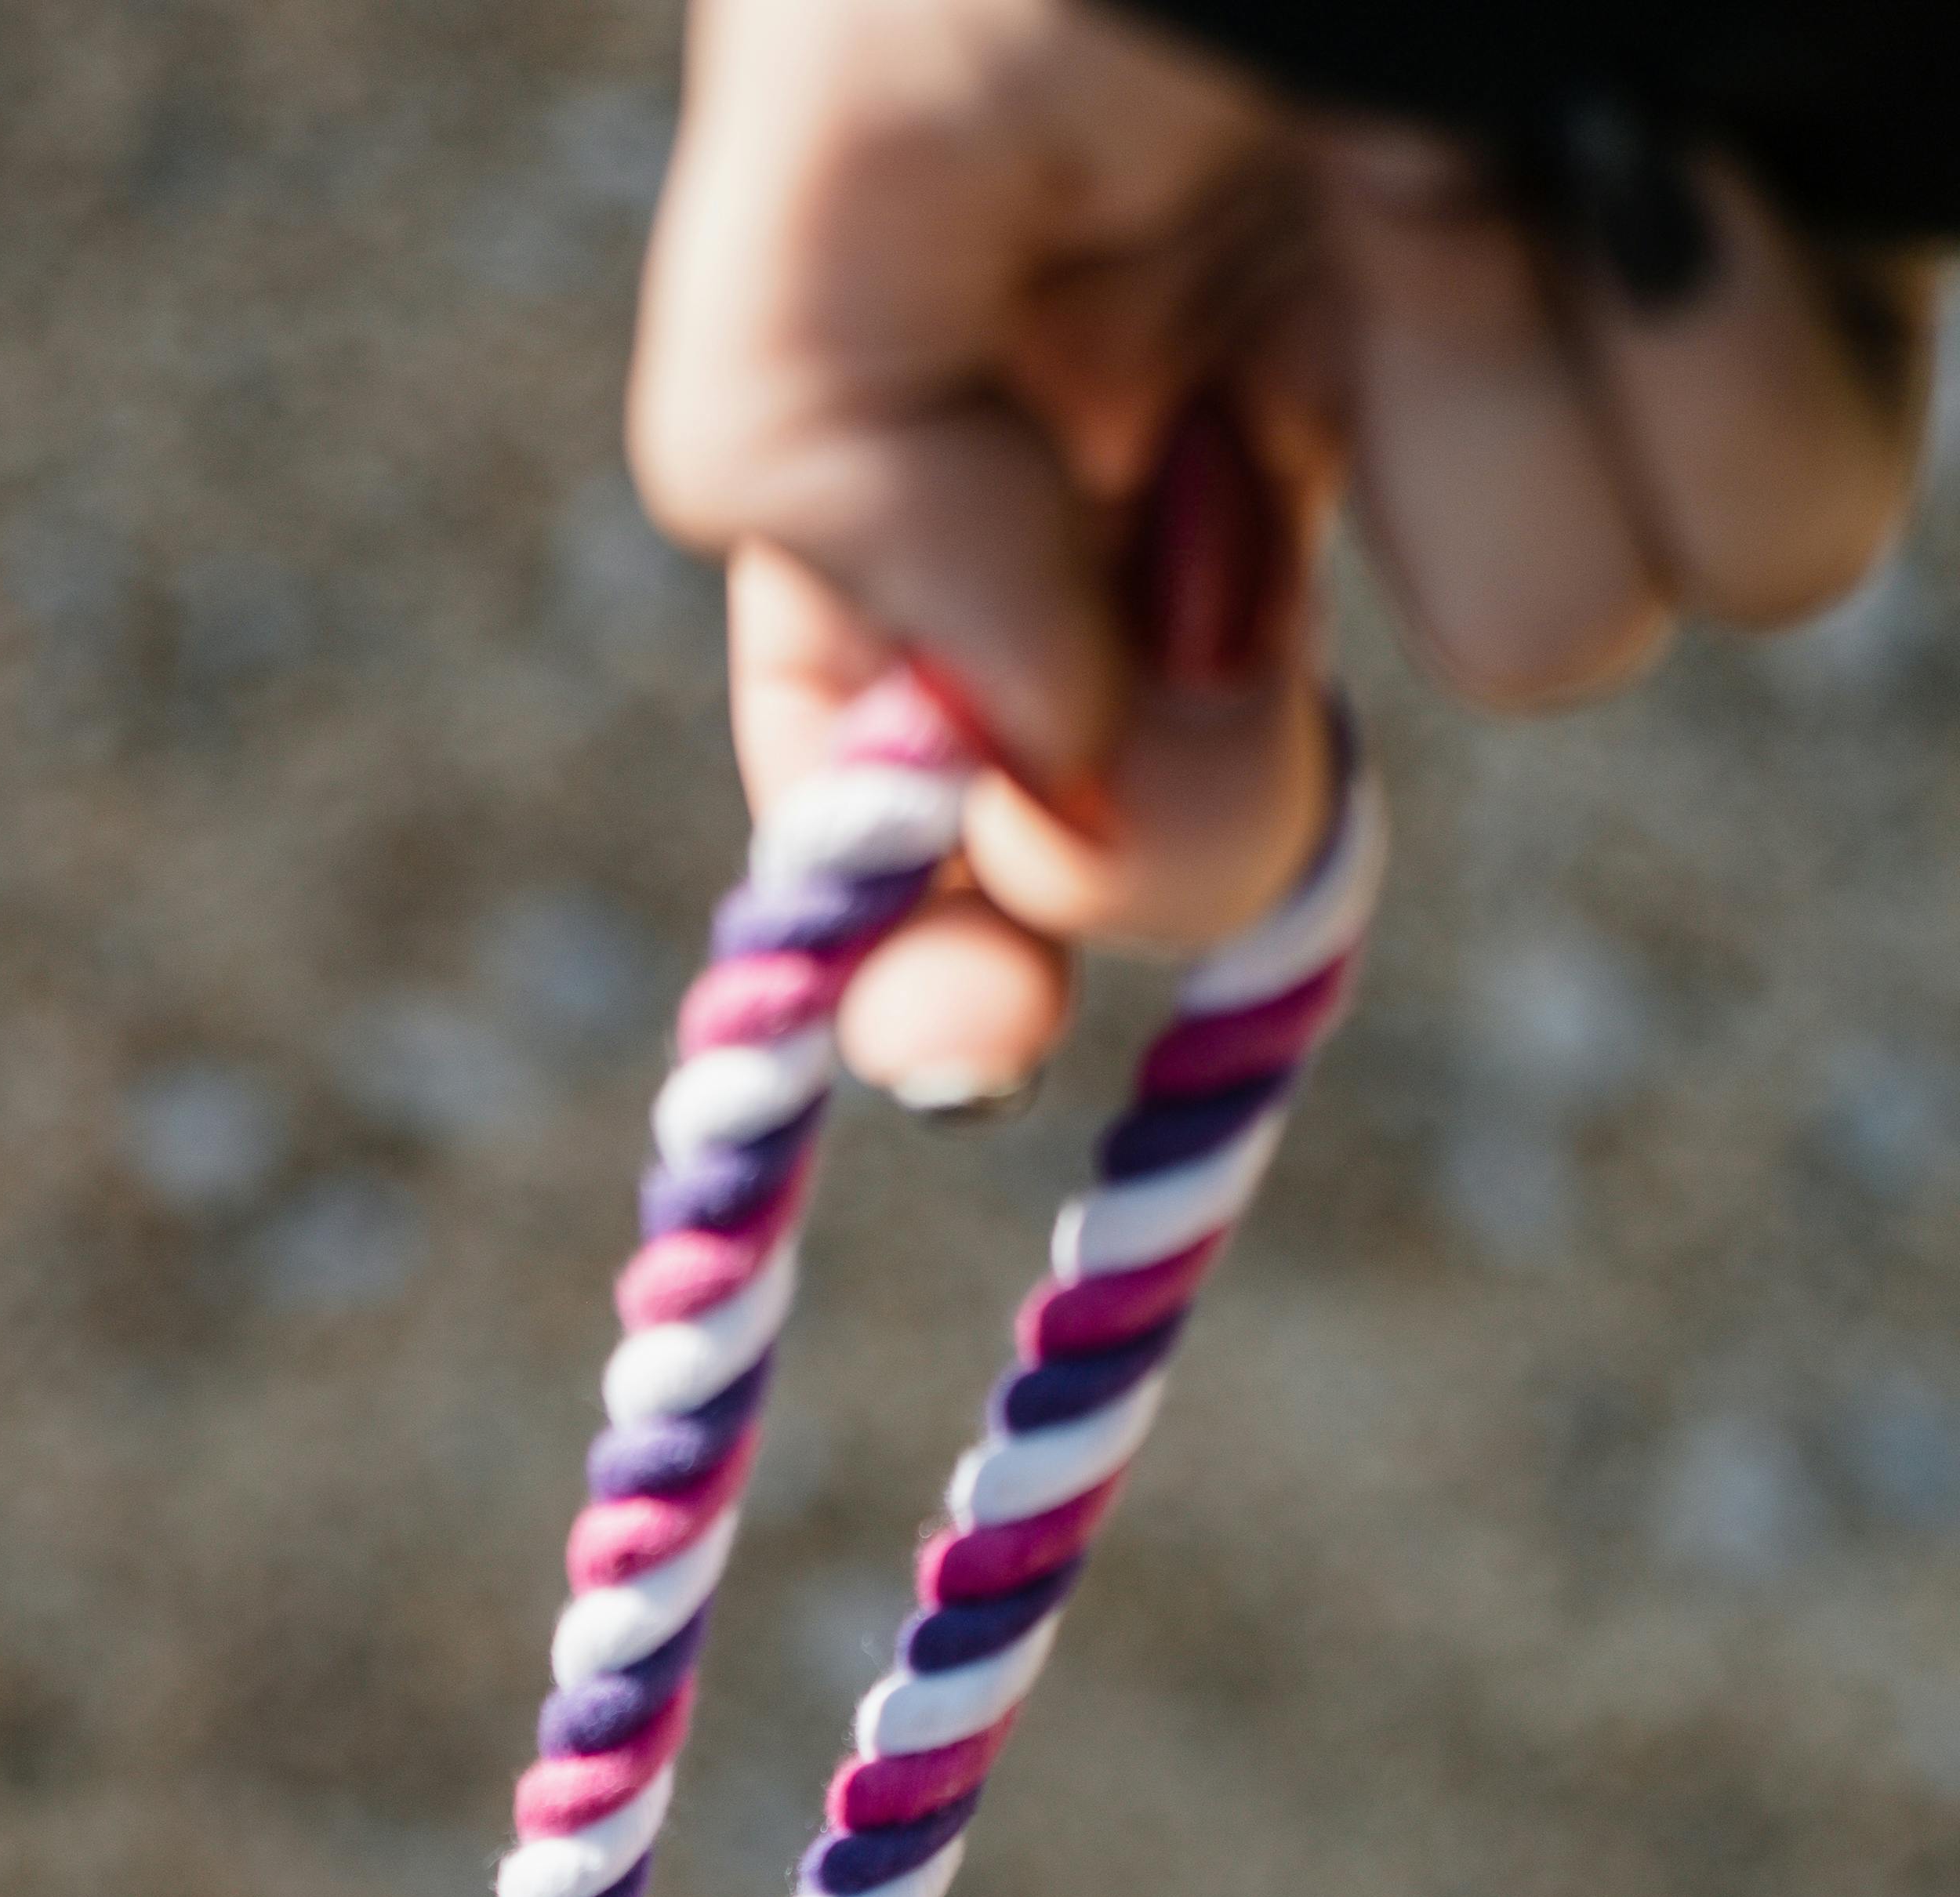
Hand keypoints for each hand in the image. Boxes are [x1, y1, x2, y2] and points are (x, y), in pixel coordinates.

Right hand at [629, 0, 1938, 1103]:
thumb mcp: (830, 153)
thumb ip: (834, 487)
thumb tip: (1009, 768)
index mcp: (1024, 429)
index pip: (949, 798)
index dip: (944, 966)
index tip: (967, 1040)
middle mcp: (1265, 446)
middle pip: (1244, 818)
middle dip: (1231, 719)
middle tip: (1237, 501)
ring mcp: (1513, 388)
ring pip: (1537, 654)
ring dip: (1483, 418)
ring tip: (1436, 152)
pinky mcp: (1749, 322)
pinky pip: (1770, 538)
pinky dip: (1713, 371)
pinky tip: (1641, 163)